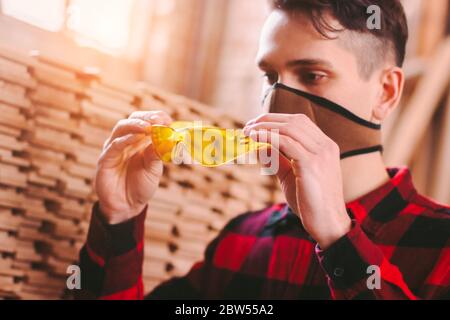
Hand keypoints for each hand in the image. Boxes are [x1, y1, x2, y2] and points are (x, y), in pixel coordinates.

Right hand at [95, 111, 172, 224]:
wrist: (127, 206)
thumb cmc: (141, 186)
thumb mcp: (154, 169)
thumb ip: (157, 154)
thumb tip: (166, 138)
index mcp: (140, 141)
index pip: (147, 121)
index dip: (157, 117)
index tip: (169, 120)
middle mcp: (126, 141)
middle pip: (133, 119)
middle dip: (146, 117)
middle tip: (158, 120)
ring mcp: (114, 148)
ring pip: (121, 128)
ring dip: (136, 125)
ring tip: (148, 127)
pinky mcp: (105, 159)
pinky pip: (114, 145)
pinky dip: (125, 140)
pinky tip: (136, 138)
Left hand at [244, 113, 351, 248]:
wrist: (328, 225)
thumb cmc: (310, 203)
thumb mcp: (290, 176)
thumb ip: (276, 159)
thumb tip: (257, 146)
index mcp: (325, 146)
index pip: (299, 122)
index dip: (275, 120)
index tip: (256, 125)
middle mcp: (325, 146)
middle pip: (294, 121)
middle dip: (268, 120)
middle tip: (247, 126)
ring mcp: (321, 154)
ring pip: (289, 128)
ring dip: (265, 127)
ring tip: (247, 132)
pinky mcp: (311, 164)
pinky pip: (286, 142)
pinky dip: (267, 137)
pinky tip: (254, 139)